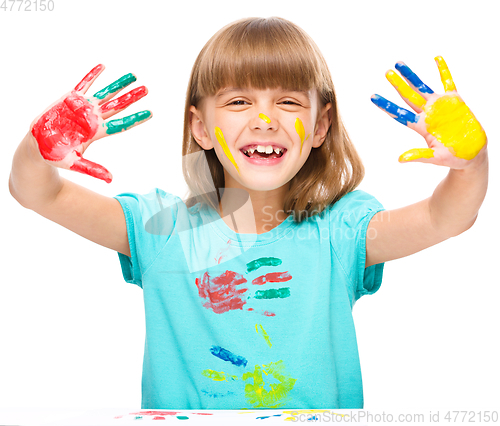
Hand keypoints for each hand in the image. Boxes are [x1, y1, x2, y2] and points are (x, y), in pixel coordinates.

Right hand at [30, 64, 150, 182]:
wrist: (37, 146)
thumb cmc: (56, 156)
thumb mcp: (75, 164)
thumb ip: (93, 169)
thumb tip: (111, 179)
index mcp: (97, 132)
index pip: (121, 124)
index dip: (135, 118)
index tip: (150, 113)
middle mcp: (94, 118)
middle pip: (117, 106)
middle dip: (132, 97)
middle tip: (146, 89)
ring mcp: (83, 108)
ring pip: (105, 93)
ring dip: (119, 84)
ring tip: (133, 75)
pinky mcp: (69, 99)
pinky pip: (83, 84)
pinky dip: (92, 76)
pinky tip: (102, 66)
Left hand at [371, 56, 486, 169]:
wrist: (472, 152)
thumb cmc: (453, 157)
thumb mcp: (436, 158)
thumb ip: (419, 156)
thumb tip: (400, 160)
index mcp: (421, 126)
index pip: (399, 113)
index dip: (386, 105)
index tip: (373, 97)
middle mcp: (427, 113)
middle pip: (408, 96)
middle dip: (397, 84)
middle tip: (387, 73)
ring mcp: (440, 105)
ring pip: (422, 86)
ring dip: (411, 75)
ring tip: (399, 63)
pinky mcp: (455, 100)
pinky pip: (448, 82)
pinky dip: (443, 70)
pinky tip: (436, 58)